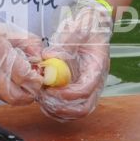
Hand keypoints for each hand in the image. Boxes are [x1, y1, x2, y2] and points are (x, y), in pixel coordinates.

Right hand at [0, 9, 46, 105]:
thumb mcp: (5, 30)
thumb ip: (26, 44)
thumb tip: (41, 57)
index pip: (24, 76)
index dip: (36, 81)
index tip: (40, 77)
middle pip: (15, 96)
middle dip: (29, 95)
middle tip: (34, 86)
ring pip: (4, 97)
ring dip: (17, 92)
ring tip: (20, 79)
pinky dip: (4, 88)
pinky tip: (4, 77)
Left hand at [38, 0, 113, 120]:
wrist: (93, 28)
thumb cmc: (87, 28)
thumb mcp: (79, 29)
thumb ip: (65, 43)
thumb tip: (48, 56)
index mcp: (97, 68)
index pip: (86, 90)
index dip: (67, 94)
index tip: (50, 90)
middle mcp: (95, 83)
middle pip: (82, 108)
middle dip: (61, 107)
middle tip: (43, 97)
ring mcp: (88, 90)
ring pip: (75, 112)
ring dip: (57, 110)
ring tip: (42, 97)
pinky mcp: (79, 92)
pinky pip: (70, 109)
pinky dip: (56, 109)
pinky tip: (44, 98)